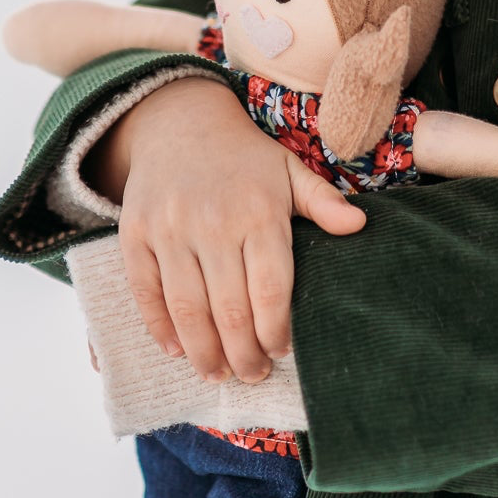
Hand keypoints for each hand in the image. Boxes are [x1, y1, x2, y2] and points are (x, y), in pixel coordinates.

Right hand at [98, 76, 365, 384]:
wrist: (179, 121)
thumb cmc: (245, 157)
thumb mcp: (289, 170)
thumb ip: (323, 202)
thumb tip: (361, 225)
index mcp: (258, 211)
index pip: (270, 289)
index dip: (276, 331)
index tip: (281, 351)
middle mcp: (213, 222)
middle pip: (229, 310)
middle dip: (243, 355)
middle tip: (252, 376)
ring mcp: (170, 229)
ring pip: (187, 309)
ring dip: (203, 352)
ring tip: (218, 374)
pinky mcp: (135, 234)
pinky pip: (146, 292)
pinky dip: (160, 328)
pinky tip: (177, 350)